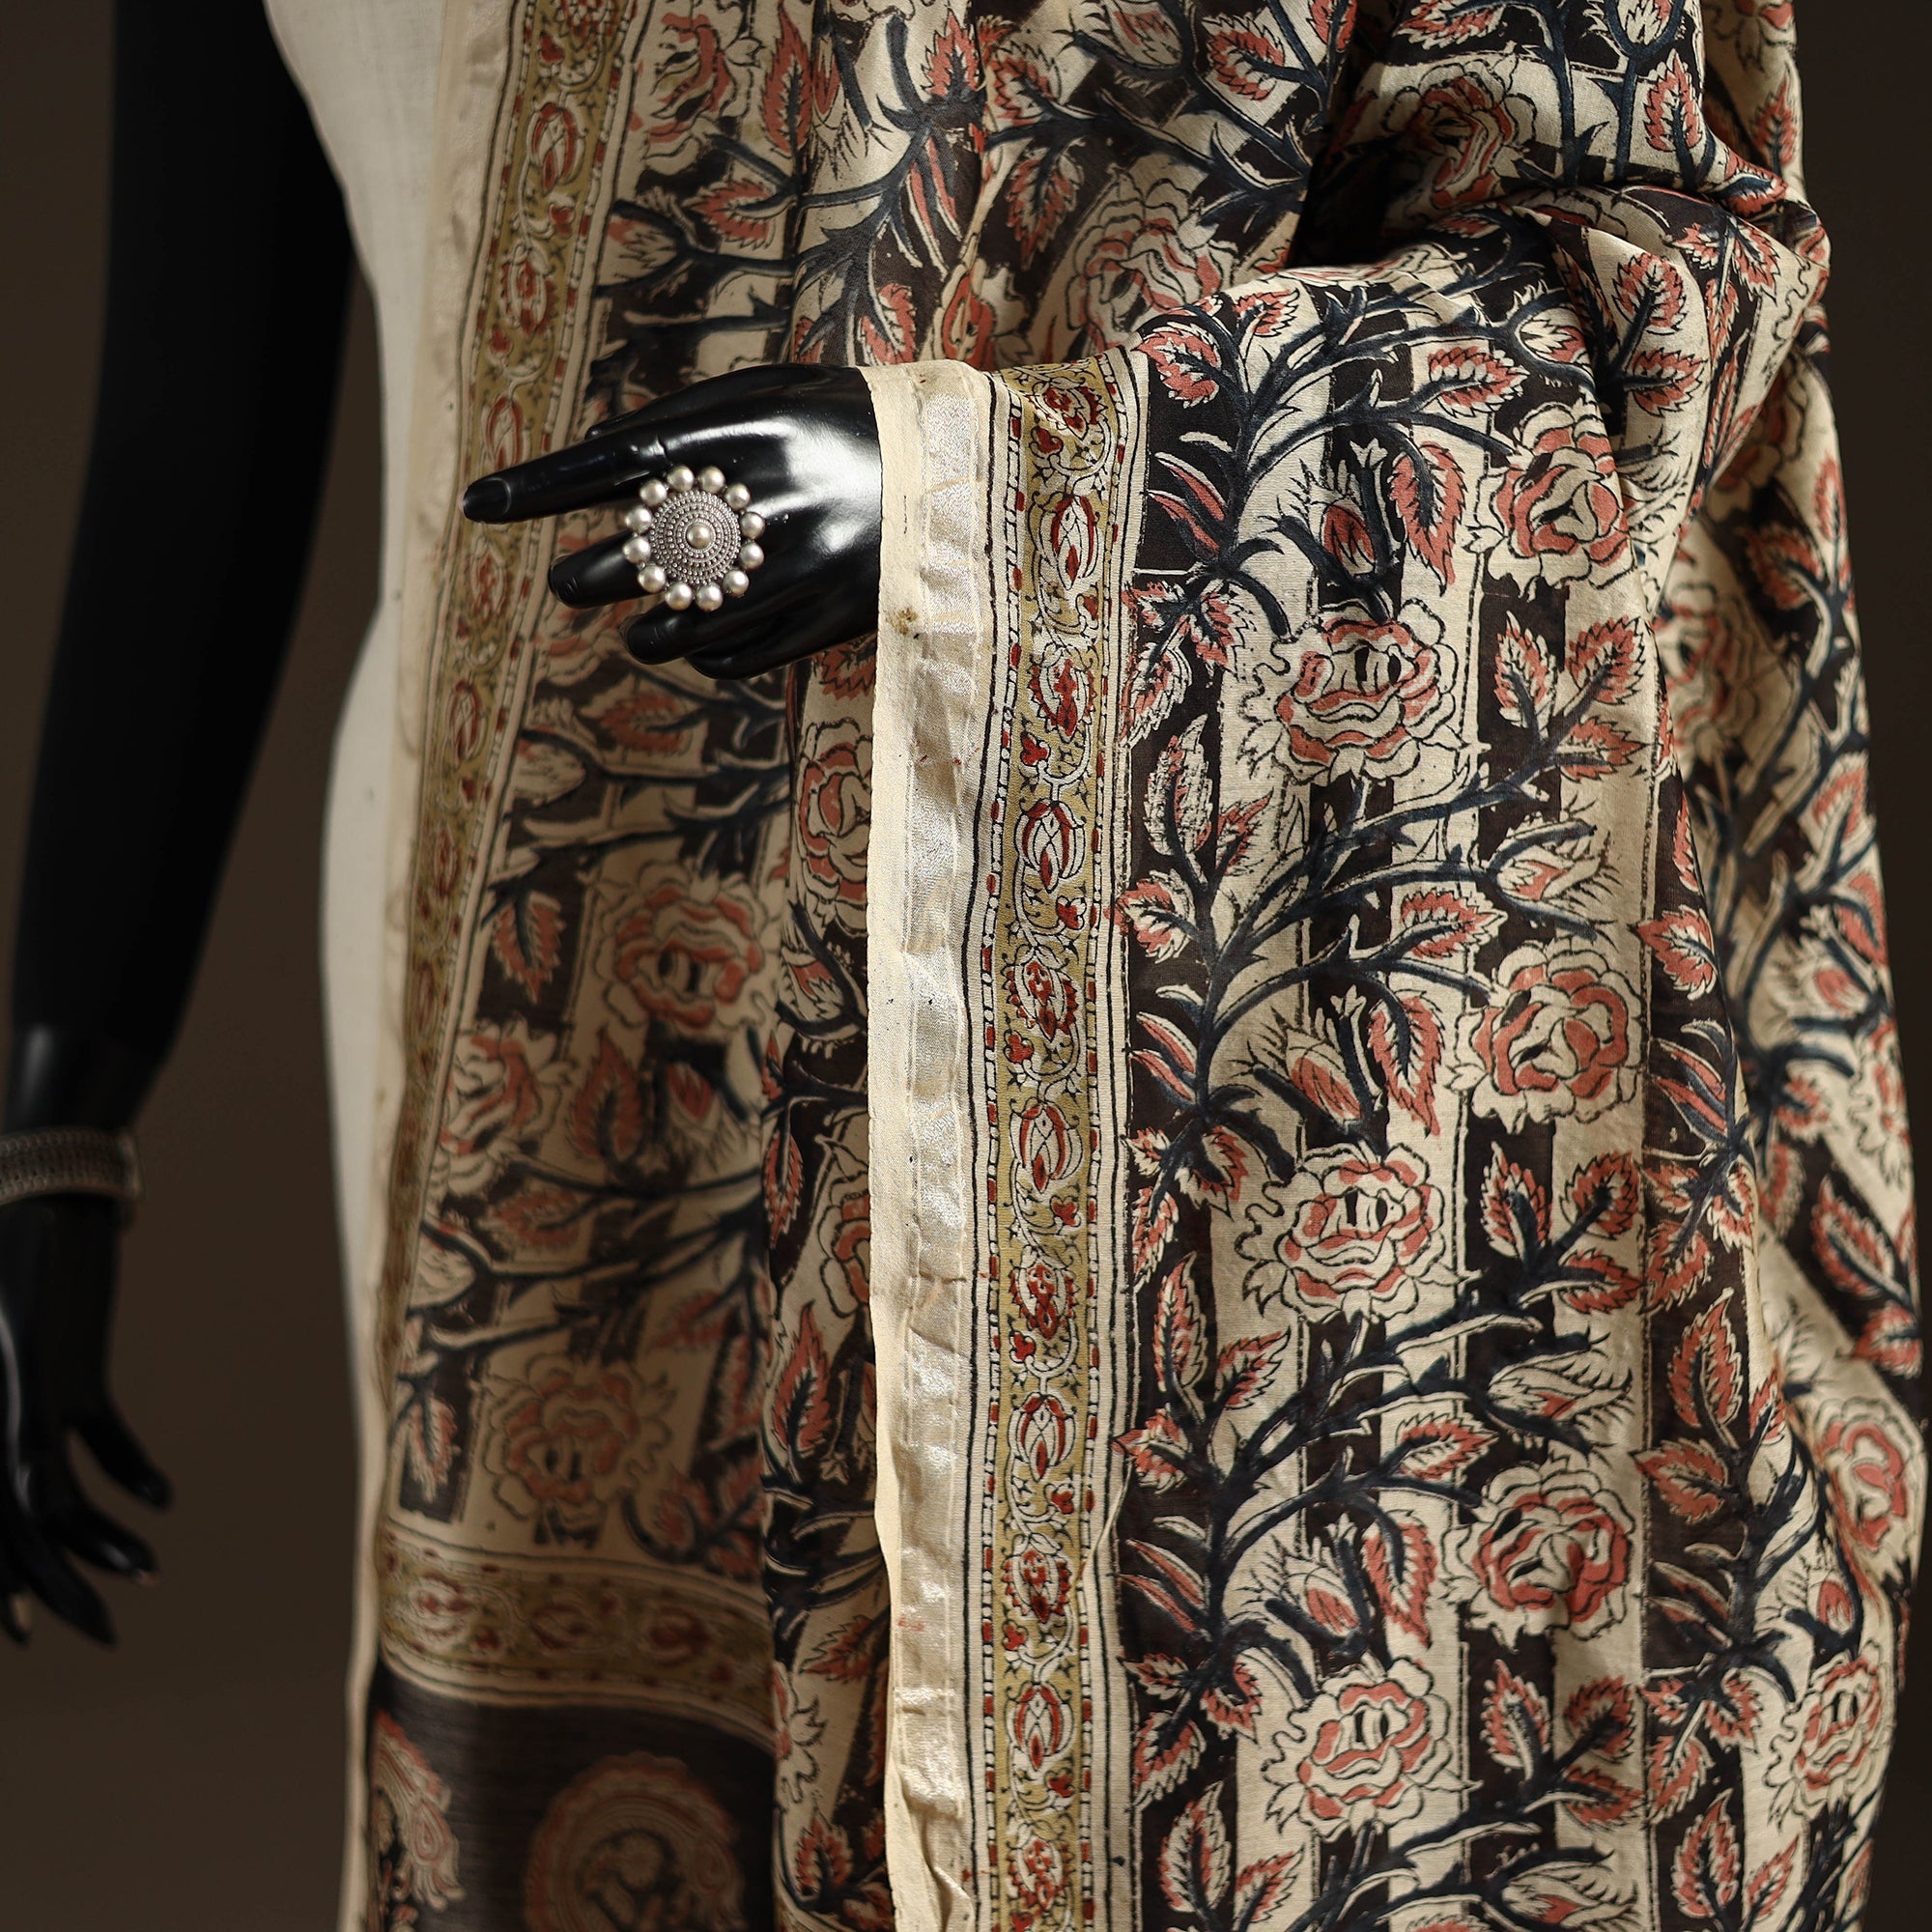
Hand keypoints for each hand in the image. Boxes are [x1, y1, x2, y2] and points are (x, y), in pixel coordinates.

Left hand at [0, 1193, 168, 1643]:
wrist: (31, 1198)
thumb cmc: (16, 1262)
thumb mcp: (15, 1340)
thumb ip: (25, 1391)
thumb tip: (43, 1436)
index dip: (8, 1584)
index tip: (32, 1630)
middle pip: (14, 1534)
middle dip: (59, 1594)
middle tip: (100, 1636)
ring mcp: (24, 1400)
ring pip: (52, 1506)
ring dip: (100, 1550)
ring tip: (146, 1575)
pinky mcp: (62, 1373)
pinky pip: (96, 1444)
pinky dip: (131, 1474)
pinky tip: (162, 1496)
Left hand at [462, 364, 881, 679]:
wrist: (959, 475)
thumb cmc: (847, 423)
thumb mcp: (774, 392)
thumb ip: (691, 420)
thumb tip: (603, 454)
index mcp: (745, 430)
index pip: (616, 463)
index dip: (542, 486)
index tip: (479, 504)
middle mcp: (766, 500)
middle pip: (637, 556)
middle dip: (587, 576)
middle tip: (573, 581)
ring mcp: (799, 566)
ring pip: (678, 626)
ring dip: (644, 631)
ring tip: (642, 623)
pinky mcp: (828, 620)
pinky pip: (733, 658)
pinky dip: (705, 655)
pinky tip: (708, 637)